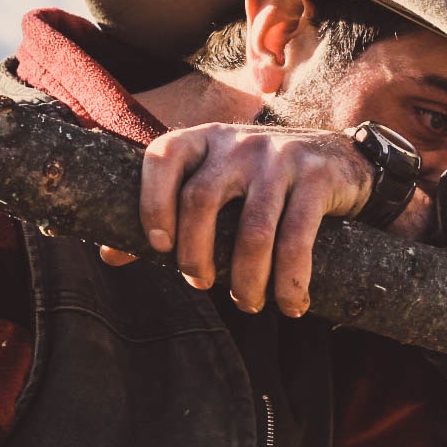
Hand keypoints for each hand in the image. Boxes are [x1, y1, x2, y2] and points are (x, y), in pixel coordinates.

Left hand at [96, 123, 429, 315]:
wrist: (337, 158)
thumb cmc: (257, 183)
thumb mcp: (212, 185)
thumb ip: (167, 212)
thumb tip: (109, 256)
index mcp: (202, 141)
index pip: (162, 156)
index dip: (152, 202)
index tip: (158, 248)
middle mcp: (238, 143)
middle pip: (202, 199)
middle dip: (196, 254)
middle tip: (201, 286)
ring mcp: (279, 157)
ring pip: (253, 229)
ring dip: (247, 280)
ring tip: (248, 305)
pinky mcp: (316, 177)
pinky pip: (297, 237)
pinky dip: (291, 280)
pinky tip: (292, 303)